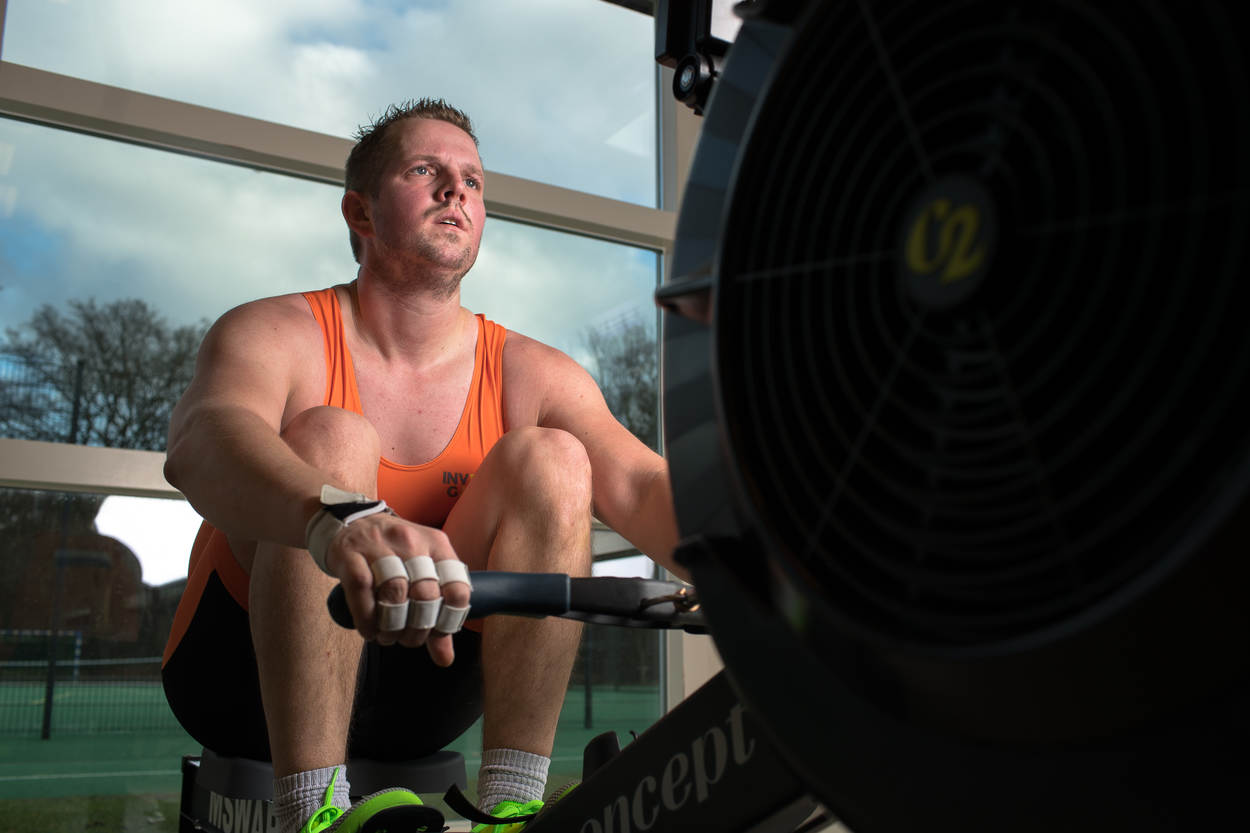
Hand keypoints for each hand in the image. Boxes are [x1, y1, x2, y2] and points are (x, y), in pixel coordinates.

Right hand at [324, 513, 470, 665]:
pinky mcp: (350, 555)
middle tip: (408, 639)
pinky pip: (361, 589)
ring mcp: (379, 546)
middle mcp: (411, 541)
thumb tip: (445, 658)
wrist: (350, 522)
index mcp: (436, 544)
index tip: (436, 632)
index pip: (457, 586)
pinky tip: (369, 631)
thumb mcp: (420, 572)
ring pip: (395, 592)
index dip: (449, 618)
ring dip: (392, 626)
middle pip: (425, 593)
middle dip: (418, 627)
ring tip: (388, 637)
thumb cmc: (392, 554)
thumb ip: (435, 613)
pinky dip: (367, 618)